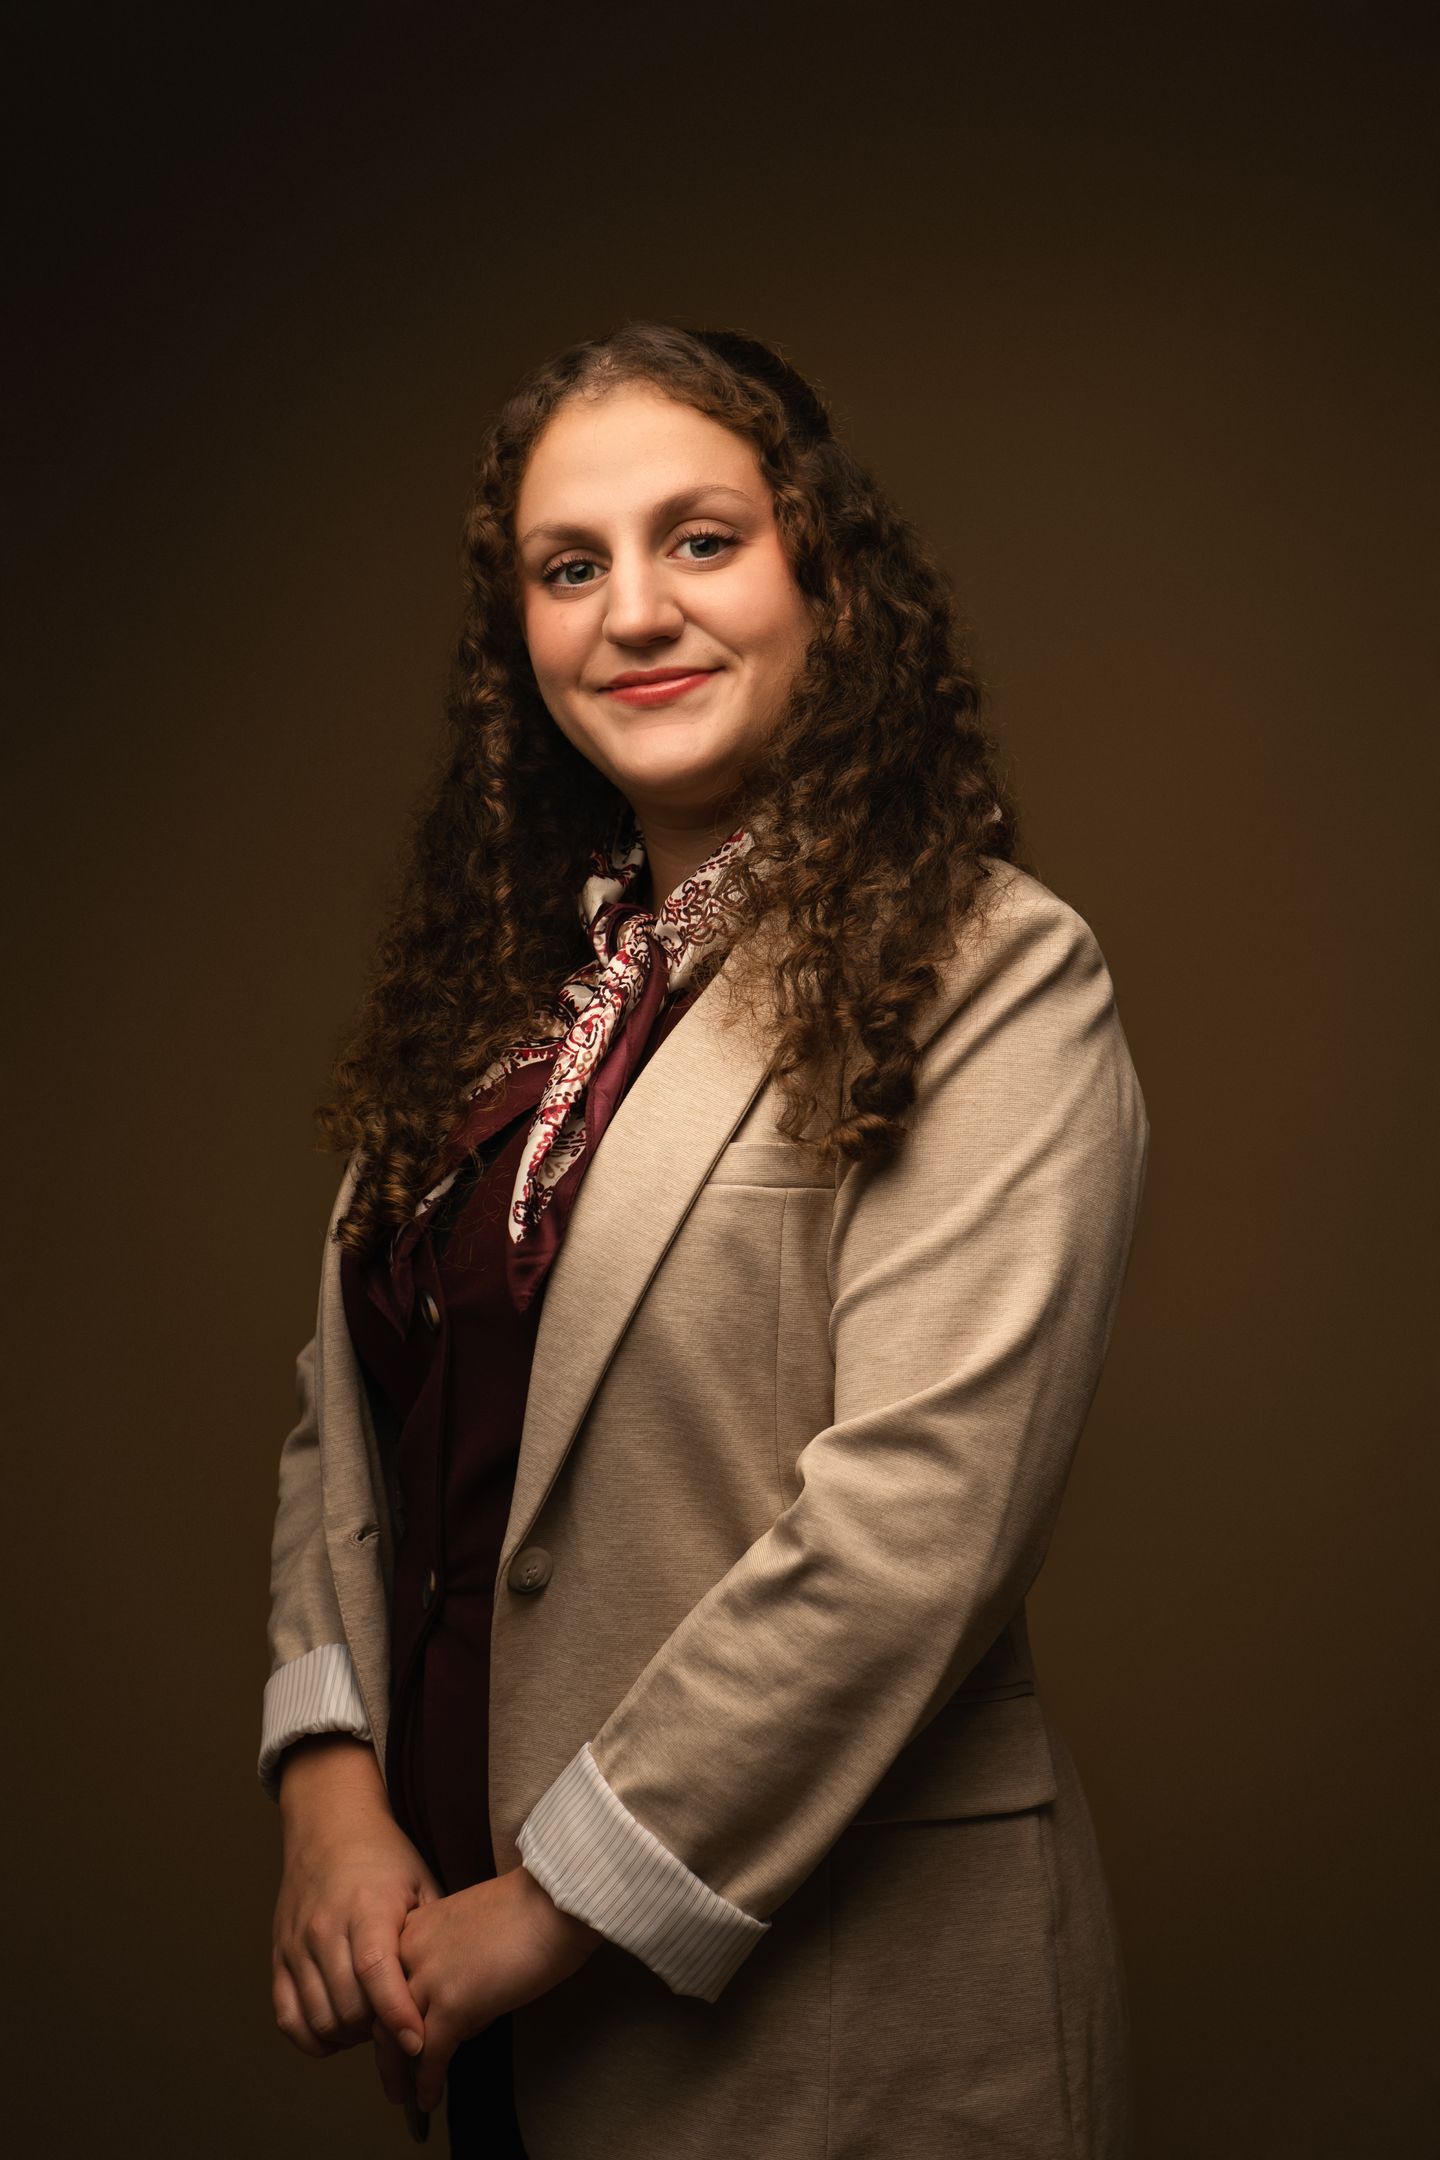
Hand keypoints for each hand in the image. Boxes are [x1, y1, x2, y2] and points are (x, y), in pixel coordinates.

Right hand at [271, 1736, 437, 2062]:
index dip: (397, 2014)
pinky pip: (288, 2017)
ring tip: (374, 2025)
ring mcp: (296, 1944)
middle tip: (402, 2028)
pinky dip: (313, 2037)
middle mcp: (325, 1928)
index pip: (376, 1973)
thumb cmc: (385, 1857)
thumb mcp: (421, 1884)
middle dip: (380, 2032)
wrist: (330, 1825)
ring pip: (319, 2019)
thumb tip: (454, 1989)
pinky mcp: (278, 1955)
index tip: (418, 2042)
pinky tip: (340, 2029)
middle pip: (348, 2007)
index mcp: (367, 1908)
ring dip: (351, 2037)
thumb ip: (432, 1937)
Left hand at [393, 1863, 602, 2114]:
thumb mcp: (472, 1925)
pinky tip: (431, 2100)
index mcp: (416, 1927)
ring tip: (405, 2098)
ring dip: (400, 2075)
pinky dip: (428, 2083)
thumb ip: (453, 1960)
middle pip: (381, 2013)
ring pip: (397, 2040)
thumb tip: (461, 2009)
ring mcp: (429, 1979)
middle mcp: (411, 1951)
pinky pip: (431, 2056)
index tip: (395, 2038)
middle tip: (393, 2079)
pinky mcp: (452, 2006)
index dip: (389, 2015)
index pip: (385, 1981)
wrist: (554, 1903)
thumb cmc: (530, 1909)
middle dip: (386, 2053)